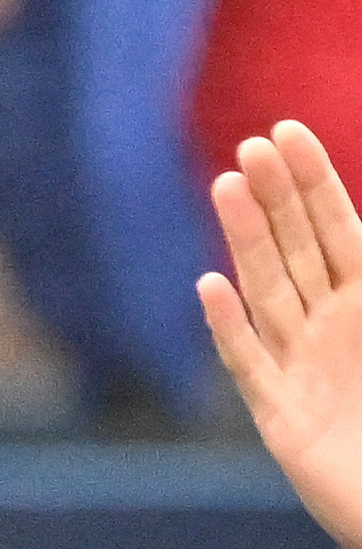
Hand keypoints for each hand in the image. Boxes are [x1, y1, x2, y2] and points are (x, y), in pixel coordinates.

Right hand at [204, 122, 361, 548]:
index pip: (338, 228)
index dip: (313, 180)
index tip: (285, 131)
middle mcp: (332, 329)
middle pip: (295, 249)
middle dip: (274, 198)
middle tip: (249, 148)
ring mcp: (301, 369)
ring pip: (269, 291)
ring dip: (247, 240)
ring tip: (226, 188)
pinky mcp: (281, 417)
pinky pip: (250, 364)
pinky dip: (229, 327)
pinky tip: (210, 288)